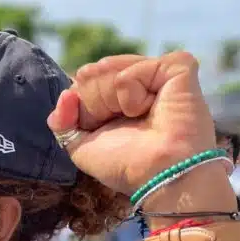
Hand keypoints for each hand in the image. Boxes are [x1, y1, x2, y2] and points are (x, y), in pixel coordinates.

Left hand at [46, 52, 217, 195]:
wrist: (158, 173)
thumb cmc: (125, 164)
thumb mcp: (80, 146)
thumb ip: (62, 121)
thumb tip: (66, 93)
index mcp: (118, 95)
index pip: (81, 82)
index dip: (83, 108)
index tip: (103, 128)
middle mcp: (138, 81)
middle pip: (91, 73)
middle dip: (97, 104)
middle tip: (126, 123)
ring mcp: (157, 72)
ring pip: (108, 68)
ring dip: (113, 101)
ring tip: (138, 116)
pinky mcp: (177, 67)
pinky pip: (133, 70)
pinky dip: (132, 94)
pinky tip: (151, 108)